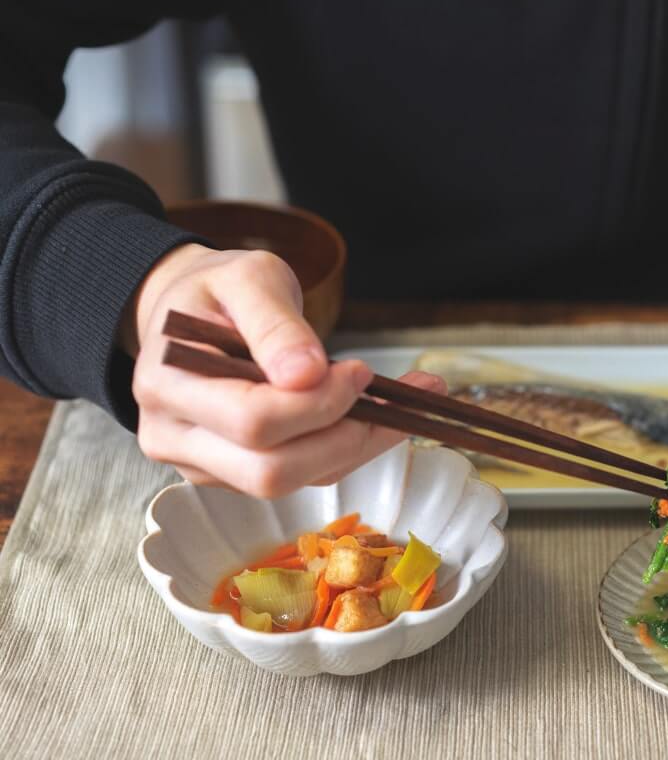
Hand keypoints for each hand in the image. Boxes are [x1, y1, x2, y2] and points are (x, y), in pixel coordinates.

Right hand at [126, 244, 445, 496]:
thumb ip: (275, 324)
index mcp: (166, 385)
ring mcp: (204, 464)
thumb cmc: (218, 290)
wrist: (193, 311)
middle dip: (347, 437)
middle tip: (397, 396)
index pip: (251, 420)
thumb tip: (307, 374)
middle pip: (271, 471)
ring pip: (296, 480)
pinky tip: (383, 415)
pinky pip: (305, 475)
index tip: (361, 371)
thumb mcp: (248, 279)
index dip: (317, 404)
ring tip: (408, 402)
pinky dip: (351, 448)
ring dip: (362, 445)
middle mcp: (174, 437)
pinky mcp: (238, 474)